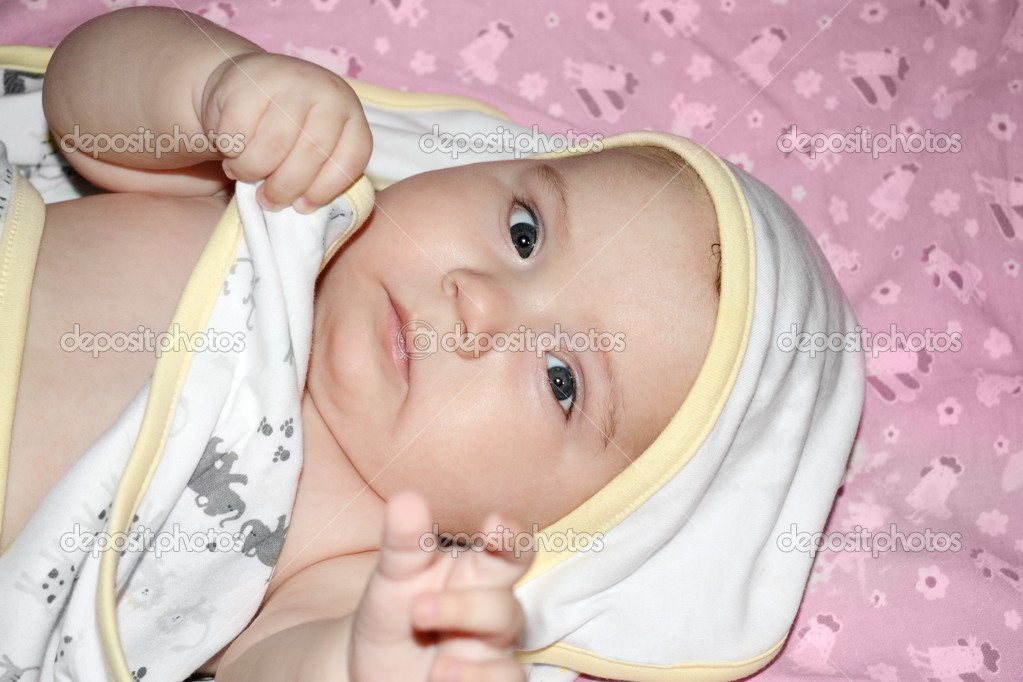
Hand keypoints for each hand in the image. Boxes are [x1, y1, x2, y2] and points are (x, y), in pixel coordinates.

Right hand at [199, 52, 371, 212]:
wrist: (249, 81)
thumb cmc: (288, 128)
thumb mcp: (314, 146)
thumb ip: (320, 171)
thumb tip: (303, 208)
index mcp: (350, 114)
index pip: (350, 159)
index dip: (326, 190)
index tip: (304, 207)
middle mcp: (327, 92)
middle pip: (310, 154)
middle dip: (285, 187)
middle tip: (268, 201)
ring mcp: (289, 80)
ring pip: (273, 146)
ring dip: (253, 171)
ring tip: (244, 174)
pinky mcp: (248, 80)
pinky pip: (238, 133)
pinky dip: (232, 152)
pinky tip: (232, 151)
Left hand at [349, 491, 533, 681]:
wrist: (370, 668)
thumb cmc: (396, 612)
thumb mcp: (393, 577)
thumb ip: (404, 541)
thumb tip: (407, 498)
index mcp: (478, 574)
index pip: (511, 551)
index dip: (513, 537)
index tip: (496, 526)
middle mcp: (493, 614)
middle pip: (506, 608)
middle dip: (467, 609)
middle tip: (418, 610)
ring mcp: (491, 655)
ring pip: (508, 660)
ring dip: (474, 664)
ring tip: (435, 667)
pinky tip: (440, 679)